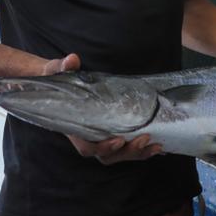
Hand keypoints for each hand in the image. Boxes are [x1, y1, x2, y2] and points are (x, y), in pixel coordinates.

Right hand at [36, 54, 163, 161]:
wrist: (58, 84)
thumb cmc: (58, 80)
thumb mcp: (58, 72)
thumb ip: (64, 67)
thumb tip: (72, 60)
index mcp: (75, 127)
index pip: (87, 147)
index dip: (102, 148)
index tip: (118, 140)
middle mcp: (88, 136)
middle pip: (107, 156)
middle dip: (128, 152)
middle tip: (145, 138)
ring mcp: (100, 137)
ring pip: (118, 155)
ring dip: (138, 153)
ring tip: (156, 146)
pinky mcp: (111, 133)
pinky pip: (126, 148)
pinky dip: (142, 150)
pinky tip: (157, 146)